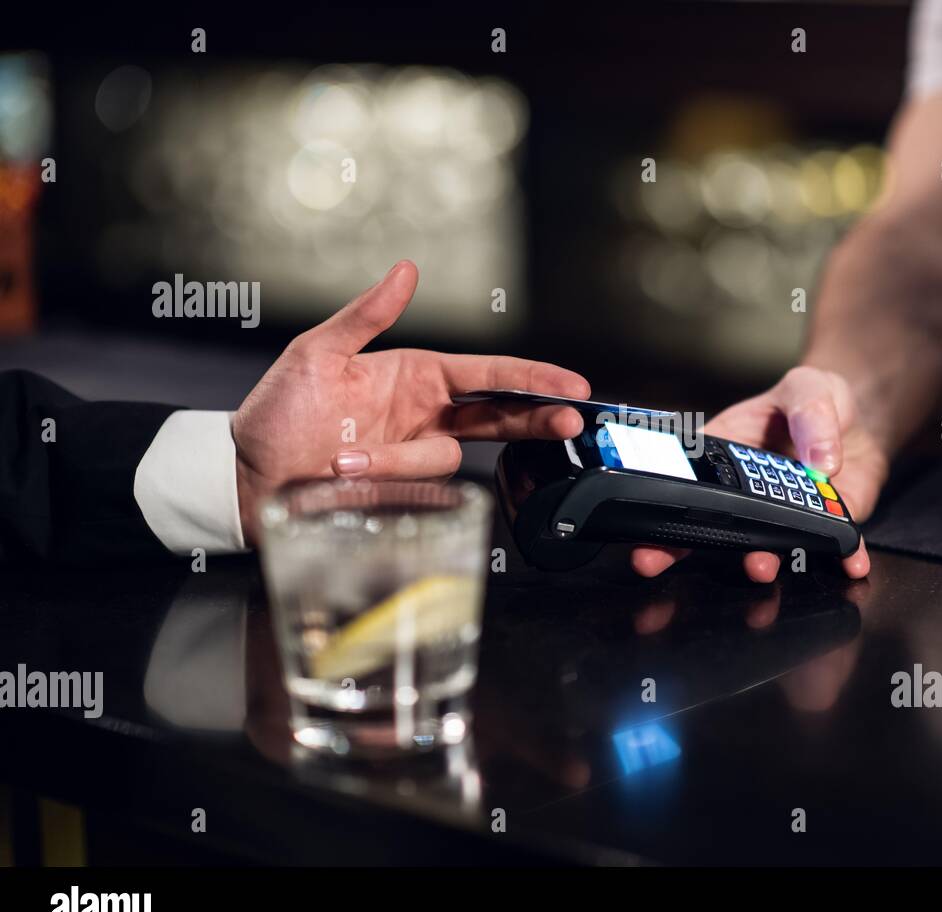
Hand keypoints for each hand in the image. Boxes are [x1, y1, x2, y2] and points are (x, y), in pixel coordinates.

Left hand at [233, 261, 588, 544]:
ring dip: (398, 458)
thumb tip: (406, 270)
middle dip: (537, 418)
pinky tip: (345, 471)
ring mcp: (414, 453)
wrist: (246, 476)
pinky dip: (383, 475)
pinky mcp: (402, 489)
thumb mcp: (316, 353)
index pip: (488, 375)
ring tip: (344, 459)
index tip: (572, 387)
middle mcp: (424, 413)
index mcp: (414, 374)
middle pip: (500, 416)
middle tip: (571, 422)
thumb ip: (366, 315)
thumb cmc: (276, 412)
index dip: (533, 380)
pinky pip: (417, 482)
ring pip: (448, 456)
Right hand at [630, 366, 884, 582]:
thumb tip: (822, 460)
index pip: (681, 481)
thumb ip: (812, 414)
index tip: (639, 527)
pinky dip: (841, 559)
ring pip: (762, 547)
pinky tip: (850, 562)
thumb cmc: (819, 398)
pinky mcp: (822, 529)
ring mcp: (783, 516)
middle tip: (655, 562)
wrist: (860, 421)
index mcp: (725, 455)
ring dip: (756, 563)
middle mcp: (746, 494)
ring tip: (759, 566)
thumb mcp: (810, 387)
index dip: (655, 506)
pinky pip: (829, 549)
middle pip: (705, 526)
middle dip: (678, 549)